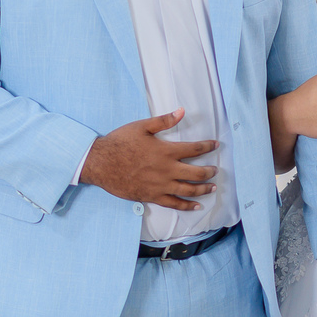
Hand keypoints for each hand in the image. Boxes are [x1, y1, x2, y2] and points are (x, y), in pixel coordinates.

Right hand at [79, 108, 217, 209]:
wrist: (100, 163)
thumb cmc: (120, 143)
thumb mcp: (142, 127)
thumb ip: (164, 120)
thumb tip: (182, 111)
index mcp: (166, 151)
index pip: (194, 149)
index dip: (208, 146)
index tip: (216, 145)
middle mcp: (167, 170)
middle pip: (196, 173)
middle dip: (209, 172)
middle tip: (215, 170)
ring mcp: (160, 185)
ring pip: (188, 190)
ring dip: (203, 189)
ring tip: (212, 187)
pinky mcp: (151, 196)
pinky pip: (173, 204)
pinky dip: (187, 206)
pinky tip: (196, 206)